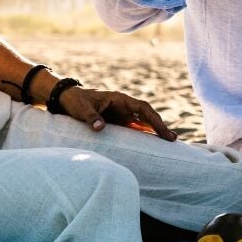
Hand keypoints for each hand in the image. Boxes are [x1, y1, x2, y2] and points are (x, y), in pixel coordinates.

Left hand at [55, 87, 177, 140]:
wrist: (68, 99)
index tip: (162, 130)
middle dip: (160, 126)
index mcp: (120, 99)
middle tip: (172, 139)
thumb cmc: (76, 101)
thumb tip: (100, 128)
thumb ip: (92, 118)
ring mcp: (122, 114)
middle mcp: (124, 106)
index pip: (143, 108)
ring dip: (154, 131)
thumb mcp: (82, 109)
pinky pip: (134, 128)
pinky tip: (152, 143)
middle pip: (147, 115)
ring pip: (143, 122)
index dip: (154, 119)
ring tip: (168, 142)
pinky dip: (144, 134)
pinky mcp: (118, 121)